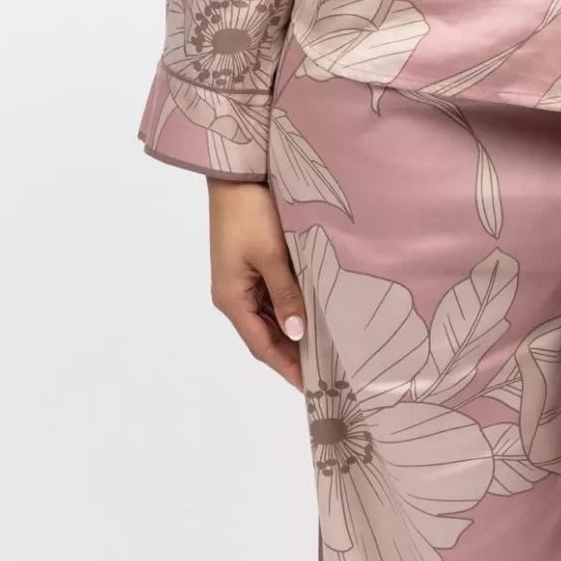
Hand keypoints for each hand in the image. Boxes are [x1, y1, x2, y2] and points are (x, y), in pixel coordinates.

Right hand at [206, 177, 307, 390]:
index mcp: (231, 298)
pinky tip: (315, 316)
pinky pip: (272, 298)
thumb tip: (297, 334)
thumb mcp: (271, 256)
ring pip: (270, 318)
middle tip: (329, 373)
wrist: (236, 172)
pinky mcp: (251, 265)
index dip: (287, 368)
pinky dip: (292, 311)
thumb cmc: (250, 212)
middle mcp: (233, 295)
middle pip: (265, 336)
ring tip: (328, 350)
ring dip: (294, 334)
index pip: (262, 346)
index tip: (313, 388)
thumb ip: (286, 295)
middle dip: (294, 355)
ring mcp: (241, 281)